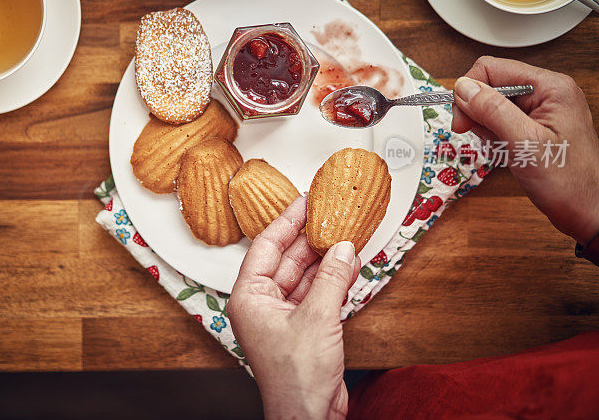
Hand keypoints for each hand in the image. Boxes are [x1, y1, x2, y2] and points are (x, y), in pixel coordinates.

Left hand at [228, 196, 360, 419]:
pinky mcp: (303, 327)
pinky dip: (332, 280)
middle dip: (310, 238)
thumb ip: (331, 278)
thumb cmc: (297, 376)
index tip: (305, 200)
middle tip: (330, 213)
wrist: (308, 415)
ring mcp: (283, 315)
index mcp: (249, 296)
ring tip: (346, 234)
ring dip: (325, 258)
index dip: (287, 220)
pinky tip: (349, 264)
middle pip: (286, 258)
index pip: (266, 246)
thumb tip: (342, 248)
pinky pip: (316, 294)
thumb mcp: (317, 318)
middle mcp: (262, 303)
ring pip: (304, 276)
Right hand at [451, 56, 598, 242]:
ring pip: (493, 105)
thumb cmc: (569, 182)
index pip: (492, 69)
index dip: (470, 93)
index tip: (461, 121)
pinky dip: (495, 137)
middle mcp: (547, 93)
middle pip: (491, 85)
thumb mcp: (524, 143)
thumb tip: (463, 87)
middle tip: (483, 138)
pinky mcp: (536, 126)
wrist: (588, 211)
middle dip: (478, 113)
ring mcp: (542, 110)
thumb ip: (492, 111)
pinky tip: (507, 152)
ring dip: (487, 128)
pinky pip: (502, 122)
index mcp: (550, 88)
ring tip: (503, 149)